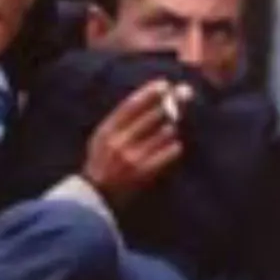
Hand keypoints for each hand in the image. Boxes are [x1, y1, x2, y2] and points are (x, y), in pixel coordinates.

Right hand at [82, 80, 189, 207]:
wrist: (96, 195)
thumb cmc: (103, 162)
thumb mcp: (103, 138)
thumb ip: (121, 120)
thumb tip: (149, 99)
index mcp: (107, 130)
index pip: (130, 105)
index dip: (149, 92)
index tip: (164, 84)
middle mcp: (118, 142)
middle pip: (152, 115)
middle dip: (171, 104)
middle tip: (183, 96)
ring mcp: (132, 157)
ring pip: (165, 132)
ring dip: (173, 128)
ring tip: (173, 128)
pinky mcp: (144, 172)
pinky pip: (170, 151)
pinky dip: (175, 147)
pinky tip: (175, 147)